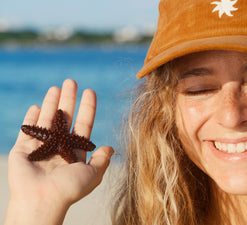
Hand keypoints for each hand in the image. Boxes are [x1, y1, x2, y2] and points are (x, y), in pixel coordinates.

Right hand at [5, 79, 113, 224]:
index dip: (87, 108)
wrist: (42, 200)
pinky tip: (38, 106)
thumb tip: (110, 147)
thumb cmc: (69, 188)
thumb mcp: (93, 174)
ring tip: (56, 87)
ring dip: (52, 103)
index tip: (90, 91)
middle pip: (65, 118)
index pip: (83, 124)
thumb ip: (102, 160)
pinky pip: (29, 129)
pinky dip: (32, 117)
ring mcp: (41, 147)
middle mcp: (59, 147)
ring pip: (48, 119)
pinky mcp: (23, 149)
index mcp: (75, 152)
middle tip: (71, 81)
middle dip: (69, 100)